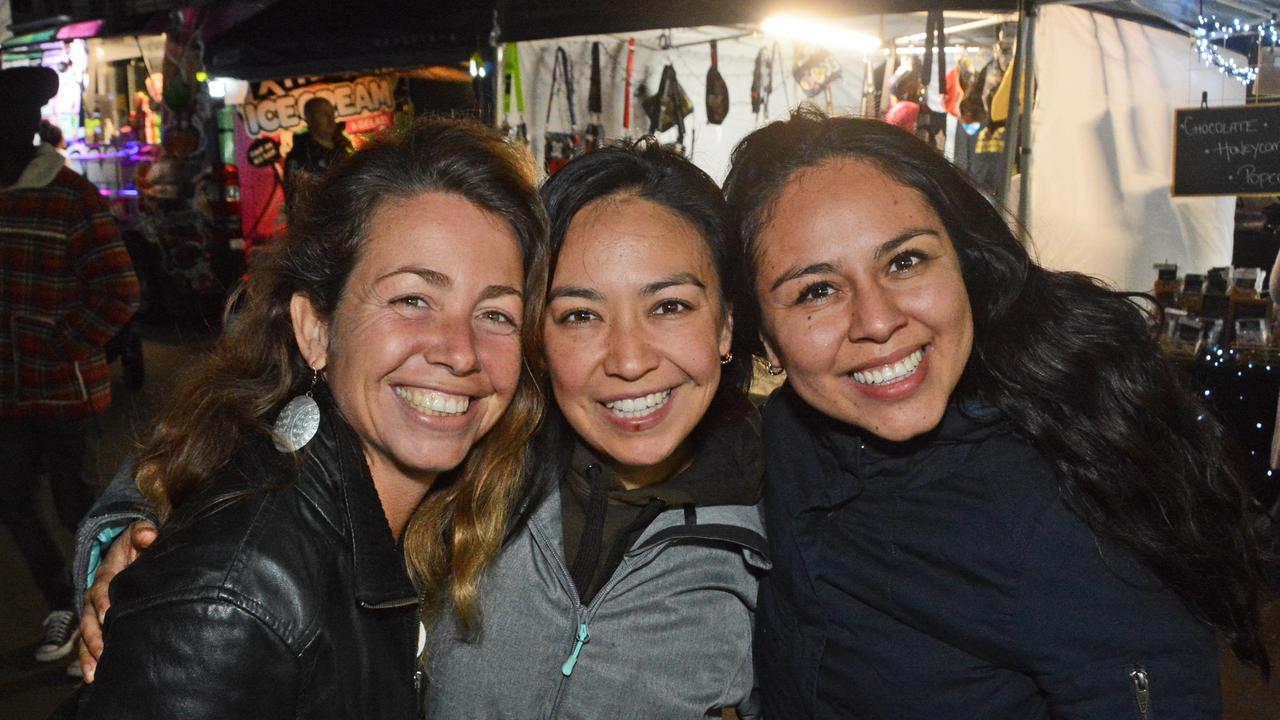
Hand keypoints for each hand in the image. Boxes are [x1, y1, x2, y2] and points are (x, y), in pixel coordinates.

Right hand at [78, 520, 156, 681]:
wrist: (131, 549)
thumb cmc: (138, 545)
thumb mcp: (139, 534)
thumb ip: (142, 532)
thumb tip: (148, 534)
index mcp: (107, 573)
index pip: (103, 586)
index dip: (104, 599)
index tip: (107, 613)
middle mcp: (97, 594)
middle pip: (90, 616)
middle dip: (95, 634)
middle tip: (103, 650)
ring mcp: (95, 611)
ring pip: (87, 633)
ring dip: (90, 651)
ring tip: (94, 671)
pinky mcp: (99, 623)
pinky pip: (90, 642)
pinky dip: (90, 658)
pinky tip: (93, 675)